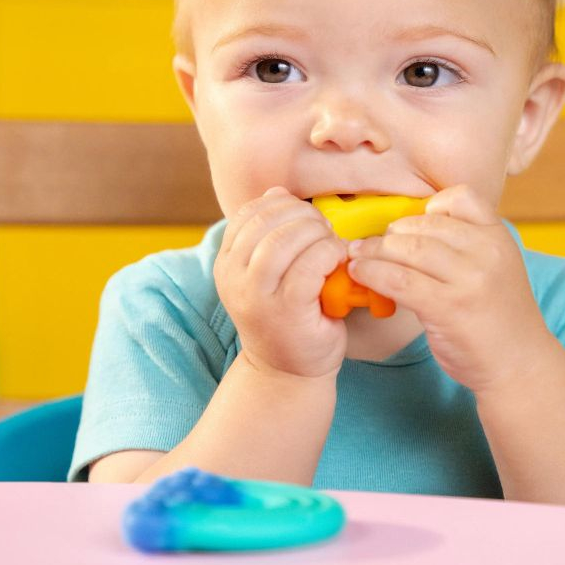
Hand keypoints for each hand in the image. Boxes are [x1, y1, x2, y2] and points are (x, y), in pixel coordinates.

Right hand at [214, 187, 347, 377]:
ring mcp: (257, 295)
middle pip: (267, 221)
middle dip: (305, 217)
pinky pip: (309, 266)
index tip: (306, 218)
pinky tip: (339, 262)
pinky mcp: (286, 310)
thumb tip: (277, 192)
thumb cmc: (288, 316)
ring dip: (318, 234)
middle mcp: (233, 277)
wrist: (288, 372)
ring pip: (285, 240)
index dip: (283, 205)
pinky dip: (330, 254)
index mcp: (226, 262)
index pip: (249, 212)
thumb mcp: (270, 272)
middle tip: (325, 232)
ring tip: (332, 247)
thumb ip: (271, 234)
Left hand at [346, 184, 550, 392]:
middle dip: (390, 233)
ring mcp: (469, 279)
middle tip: (369, 244)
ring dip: (373, 251)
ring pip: (407, 249)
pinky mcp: (447, 307)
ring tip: (357, 257)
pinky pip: (398, 280)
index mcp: (498, 236)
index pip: (460, 197)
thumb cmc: (498, 318)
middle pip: (424, 225)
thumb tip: (407, 232)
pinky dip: (372, 273)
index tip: (409, 226)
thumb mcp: (495, 268)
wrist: (519, 364)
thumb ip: (464, 246)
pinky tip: (360, 274)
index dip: (429, 207)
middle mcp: (486, 252)